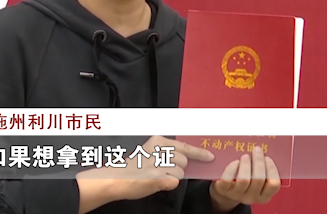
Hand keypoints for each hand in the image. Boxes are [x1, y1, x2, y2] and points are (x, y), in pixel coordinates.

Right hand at [78, 136, 214, 202]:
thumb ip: (167, 152)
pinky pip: (174, 182)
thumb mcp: (150, 151)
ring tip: (156, 175)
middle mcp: (160, 150)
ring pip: (180, 173)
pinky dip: (167, 184)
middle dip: (178, 167)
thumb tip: (189, 157)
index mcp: (158, 141)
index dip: (199, 152)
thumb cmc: (134, 167)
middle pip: (184, 161)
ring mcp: (159, 165)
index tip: (210, 156)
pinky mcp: (158, 178)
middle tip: (161, 169)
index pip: (185, 146)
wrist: (117, 179)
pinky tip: (156, 182)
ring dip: (172, 176)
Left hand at [209, 146, 280, 210]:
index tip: (267, 157)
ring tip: (245, 156)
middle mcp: (252, 197)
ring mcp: (237, 195)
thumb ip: (263, 168)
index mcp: (264, 195)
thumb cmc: (247, 179)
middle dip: (258, 161)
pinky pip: (227, 179)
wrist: (227, 191)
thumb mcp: (257, 177)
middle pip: (258, 179)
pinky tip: (235, 162)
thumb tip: (263, 151)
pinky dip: (232, 168)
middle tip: (257, 149)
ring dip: (246, 164)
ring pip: (244, 180)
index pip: (274, 185)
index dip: (272, 169)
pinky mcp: (224, 190)